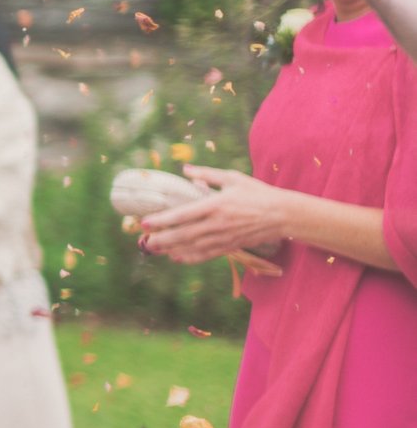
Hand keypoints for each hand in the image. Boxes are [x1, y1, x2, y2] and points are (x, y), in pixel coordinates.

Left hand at [137, 164, 290, 262]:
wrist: (283, 215)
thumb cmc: (258, 193)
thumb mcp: (233, 178)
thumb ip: (208, 175)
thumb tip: (185, 169)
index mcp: (216, 204)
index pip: (183, 214)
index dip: (162, 220)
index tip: (145, 223)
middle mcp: (217, 223)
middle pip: (183, 234)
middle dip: (161, 238)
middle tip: (144, 240)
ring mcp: (223, 237)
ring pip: (191, 246)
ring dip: (171, 249)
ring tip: (154, 249)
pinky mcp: (230, 246)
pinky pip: (206, 255)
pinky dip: (190, 258)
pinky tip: (176, 257)